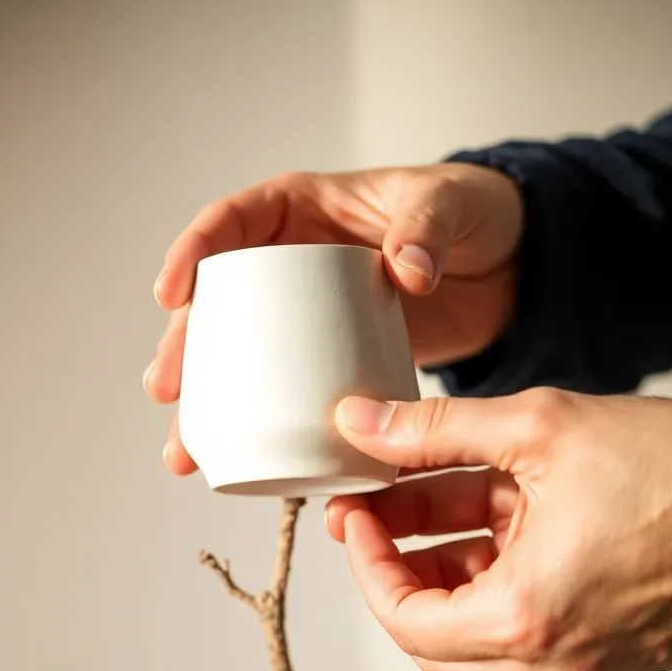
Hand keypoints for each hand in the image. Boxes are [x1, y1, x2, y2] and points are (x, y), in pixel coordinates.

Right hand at [146, 164, 522, 473]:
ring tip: (185, 452)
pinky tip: (241, 466)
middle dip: (184, 350)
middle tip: (167, 390)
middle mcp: (287, 266)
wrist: (504, 268)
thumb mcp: (446, 204)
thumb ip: (426, 228)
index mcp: (299, 210)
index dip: (192, 255)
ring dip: (207, 407)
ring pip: (238, 361)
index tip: (171, 294)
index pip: (229, 224)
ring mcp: (303, 320)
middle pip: (217, 306)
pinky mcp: (328, 362)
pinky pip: (284, 393)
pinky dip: (262, 431)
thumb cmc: (466, 214)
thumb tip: (405, 270)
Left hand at [325, 389, 671, 670]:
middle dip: (396, 578)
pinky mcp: (611, 660)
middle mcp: (553, 662)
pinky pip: (528, 661)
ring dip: (444, 594)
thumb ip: (434, 429)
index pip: (404, 618)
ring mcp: (585, 670)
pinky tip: (493, 553)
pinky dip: (495, 614)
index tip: (357, 519)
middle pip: (432, 647)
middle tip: (376, 523)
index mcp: (524, 616)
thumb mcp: (538, 428)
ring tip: (435, 525)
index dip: (367, 563)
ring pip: (478, 658)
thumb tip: (362, 423)